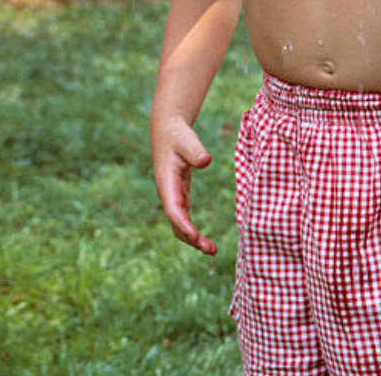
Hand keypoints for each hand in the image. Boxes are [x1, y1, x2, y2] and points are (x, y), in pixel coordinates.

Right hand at [151, 117, 216, 254]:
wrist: (167, 130)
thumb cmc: (177, 135)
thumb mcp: (187, 140)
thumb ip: (195, 150)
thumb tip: (206, 161)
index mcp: (167, 181)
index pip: (173, 208)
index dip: (183, 224)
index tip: (196, 236)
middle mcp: (167, 193)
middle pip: (176, 223)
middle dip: (191, 238)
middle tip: (211, 250)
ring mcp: (172, 196)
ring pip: (179, 224)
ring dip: (193, 239)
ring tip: (212, 250)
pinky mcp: (179, 195)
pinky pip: (184, 218)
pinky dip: (193, 231)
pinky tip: (206, 241)